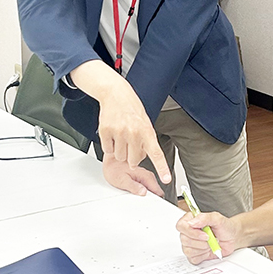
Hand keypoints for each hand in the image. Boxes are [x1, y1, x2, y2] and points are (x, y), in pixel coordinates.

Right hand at [69, 60, 170, 184]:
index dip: (162, 168)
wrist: (116, 94)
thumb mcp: (145, 123)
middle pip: (133, 161)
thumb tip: (141, 158)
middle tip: (131, 142)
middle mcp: (134, 133)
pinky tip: (113, 134)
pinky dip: (109, 146)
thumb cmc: (132, 109)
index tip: (166, 179)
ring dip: (120, 151)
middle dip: (131, 156)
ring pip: (120, 157)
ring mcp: (119, 132)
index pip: (156, 154)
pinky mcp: (106, 131)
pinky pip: (107, 150)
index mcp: (147, 131)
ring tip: (122, 136)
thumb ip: (145, 141)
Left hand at [101, 153, 163, 196]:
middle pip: (155, 192)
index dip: (156, 200)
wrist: (111, 161)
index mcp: (146, 176)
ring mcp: (145, 177)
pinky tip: (132, 192)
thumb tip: (143, 192)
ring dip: (145, 195)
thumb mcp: (122, 180)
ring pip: (151, 190)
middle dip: (150, 199)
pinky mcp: (141, 178)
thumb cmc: (114, 169)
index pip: (158, 191)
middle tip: (138, 200)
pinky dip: (141, 192)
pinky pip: (146, 188)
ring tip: (133, 195)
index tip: (150, 205)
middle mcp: (147, 175)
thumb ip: (134, 187)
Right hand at [176, 210, 241, 263]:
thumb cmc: (224, 227)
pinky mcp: (194, 255)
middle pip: (184, 239)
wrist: (232, 238)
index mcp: (191, 221)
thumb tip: (192, 222)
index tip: (204, 234)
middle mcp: (188, 233)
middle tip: (210, 238)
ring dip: (202, 248)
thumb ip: (205, 218)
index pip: (181, 226)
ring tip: (210, 244)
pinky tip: (208, 250)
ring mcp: (190, 244)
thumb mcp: (217, 218)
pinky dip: (202, 256)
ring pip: (188, 250)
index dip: (190, 232)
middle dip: (200, 241)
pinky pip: (192, 259)